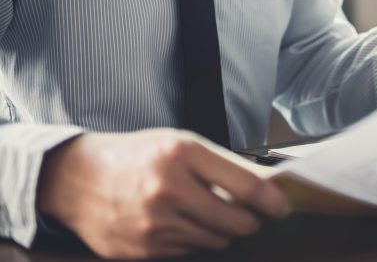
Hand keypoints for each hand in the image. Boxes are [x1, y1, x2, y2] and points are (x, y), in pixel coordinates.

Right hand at [37, 129, 289, 259]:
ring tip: (200, 212)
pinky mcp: (142, 250)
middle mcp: (167, 189)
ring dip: (219, 230)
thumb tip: (265, 188)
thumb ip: (221, 164)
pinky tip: (174, 223)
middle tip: (247, 215)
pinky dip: (191, 239)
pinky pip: (188, 251)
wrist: (77, 179)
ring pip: (215, 240)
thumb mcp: (178, 144)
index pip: (245, 186)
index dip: (271, 201)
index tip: (282, 207)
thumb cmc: (136, 156)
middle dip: (248, 221)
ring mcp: (153, 224)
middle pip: (235, 221)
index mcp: (180, 154)